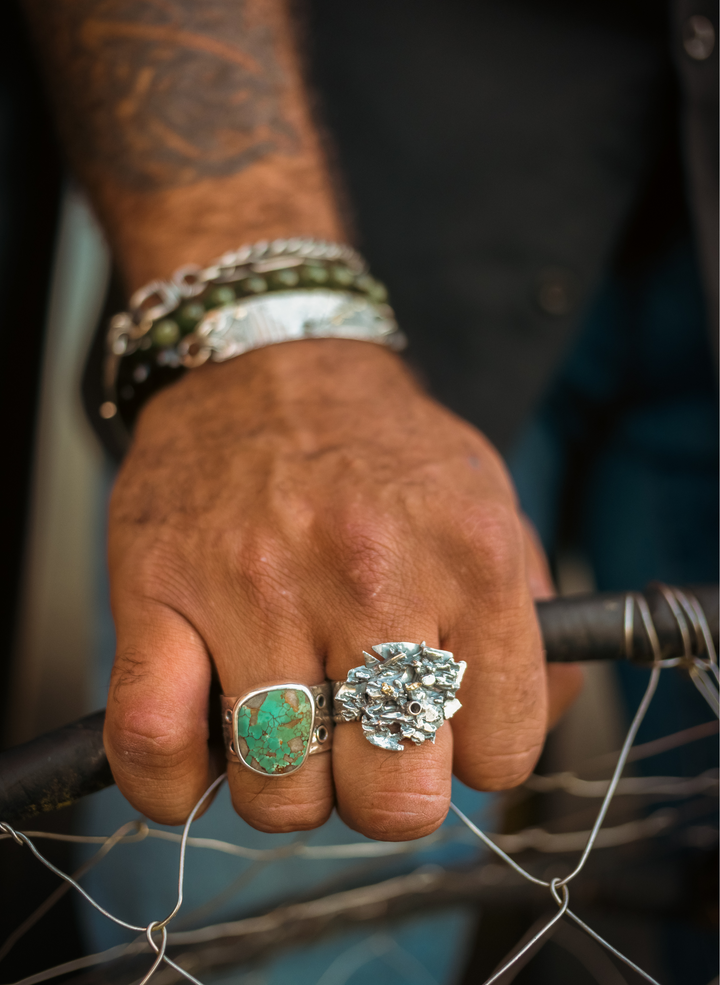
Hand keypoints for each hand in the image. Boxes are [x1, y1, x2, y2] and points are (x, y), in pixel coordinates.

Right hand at [104, 339, 582, 836]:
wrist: (267, 361)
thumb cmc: (381, 450)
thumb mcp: (491, 507)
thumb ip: (532, 625)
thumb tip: (514, 738)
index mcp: (471, 557)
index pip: (498, 755)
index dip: (472, 757)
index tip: (443, 727)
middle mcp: (370, 573)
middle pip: (393, 798)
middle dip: (384, 792)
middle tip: (364, 741)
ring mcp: (256, 586)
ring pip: (280, 793)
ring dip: (290, 787)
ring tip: (290, 726)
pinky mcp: (158, 591)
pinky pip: (155, 744)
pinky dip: (176, 785)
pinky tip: (206, 759)